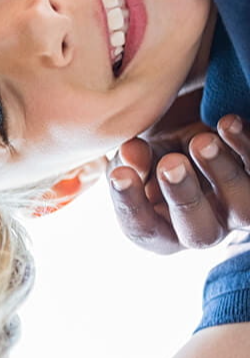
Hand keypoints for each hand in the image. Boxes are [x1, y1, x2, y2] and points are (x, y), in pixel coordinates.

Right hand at [108, 115, 249, 253]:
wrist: (191, 129)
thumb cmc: (156, 152)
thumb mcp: (135, 156)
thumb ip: (129, 160)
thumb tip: (131, 153)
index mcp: (163, 229)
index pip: (145, 230)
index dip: (131, 205)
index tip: (120, 175)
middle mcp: (205, 226)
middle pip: (202, 233)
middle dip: (185, 198)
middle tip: (170, 163)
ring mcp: (238, 207)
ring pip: (244, 208)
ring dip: (223, 173)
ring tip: (202, 141)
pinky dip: (245, 145)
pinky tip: (226, 123)